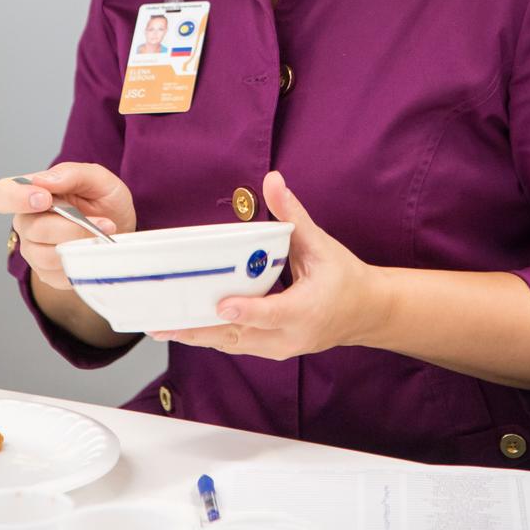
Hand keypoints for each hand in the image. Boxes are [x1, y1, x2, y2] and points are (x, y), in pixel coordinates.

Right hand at [0, 162, 135, 290]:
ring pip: (45, 255)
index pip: (1, 195)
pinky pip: (57, 274)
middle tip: (102, 222)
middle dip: (71, 227)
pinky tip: (92, 250)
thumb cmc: (104, 199)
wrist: (121, 228)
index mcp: (31, 193)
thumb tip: (42, 181)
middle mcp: (26, 222)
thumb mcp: (97, 178)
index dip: (16, 198)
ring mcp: (34, 250)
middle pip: (33, 229)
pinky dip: (80, 262)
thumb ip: (71, 173)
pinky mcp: (46, 273)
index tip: (45, 199)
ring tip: (103, 235)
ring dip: (79, 245)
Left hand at [148, 171, 382, 357]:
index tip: (222, 304)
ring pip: (234, 344)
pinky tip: (186, 327)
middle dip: (201, 330)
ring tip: (163, 327)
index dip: (247, 309)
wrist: (366, 312)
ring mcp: (280, 347)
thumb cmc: (345, 277)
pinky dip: (212, 336)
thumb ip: (292, 215)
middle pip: (241, 336)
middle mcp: (291, 335)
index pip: (273, 312)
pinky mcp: (272, 348)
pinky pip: (238, 344)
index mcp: (307, 309)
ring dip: (199, 336)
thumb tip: (272, 180)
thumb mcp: (321, 243)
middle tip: (165, 323)